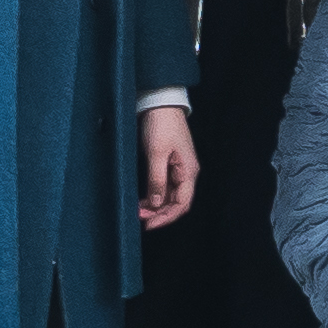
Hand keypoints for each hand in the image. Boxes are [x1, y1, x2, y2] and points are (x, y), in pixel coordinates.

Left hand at [139, 107, 197, 228]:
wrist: (160, 102)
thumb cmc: (161, 125)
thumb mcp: (156, 153)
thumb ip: (156, 180)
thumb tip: (156, 204)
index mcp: (188, 171)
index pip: (181, 203)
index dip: (166, 217)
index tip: (148, 224)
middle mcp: (186, 172)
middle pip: (177, 202)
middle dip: (160, 214)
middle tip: (140, 220)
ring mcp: (178, 168)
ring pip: (170, 196)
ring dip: (156, 206)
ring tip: (138, 212)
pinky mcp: (169, 164)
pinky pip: (165, 186)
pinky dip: (154, 195)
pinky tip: (143, 200)